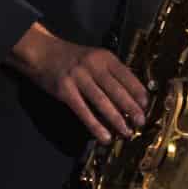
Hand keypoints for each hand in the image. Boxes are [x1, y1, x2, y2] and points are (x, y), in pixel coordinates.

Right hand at [12, 25, 148, 141]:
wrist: (41, 52)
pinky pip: (83, 111)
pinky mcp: (65, 91)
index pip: (127, 76)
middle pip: (116, 90)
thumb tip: (133, 93)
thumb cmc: (72, 58)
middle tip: (141, 123)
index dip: (138, 92)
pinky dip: (95, 125)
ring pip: (102, 102)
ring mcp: (78, 78)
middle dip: (131, 108)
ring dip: (116, 119)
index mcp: (105, 57)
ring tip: (126, 132)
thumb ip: (112, 72)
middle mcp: (93, 66)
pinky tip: (104, 136)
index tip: (146, 106)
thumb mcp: (95, 57)